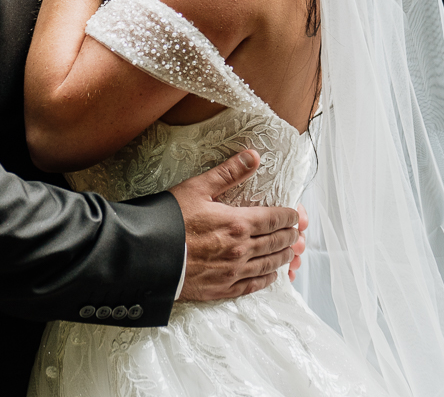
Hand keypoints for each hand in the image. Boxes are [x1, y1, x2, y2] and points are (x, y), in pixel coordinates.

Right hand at [169, 150, 302, 301]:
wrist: (148, 257)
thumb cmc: (170, 220)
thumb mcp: (198, 188)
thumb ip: (228, 173)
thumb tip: (253, 156)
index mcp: (238, 223)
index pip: (275, 219)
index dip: (289, 216)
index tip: (295, 215)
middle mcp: (241, 249)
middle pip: (275, 242)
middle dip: (289, 236)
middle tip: (296, 233)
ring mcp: (233, 272)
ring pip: (268, 265)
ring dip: (282, 257)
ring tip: (289, 252)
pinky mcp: (221, 288)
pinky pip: (252, 285)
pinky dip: (266, 280)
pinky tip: (271, 276)